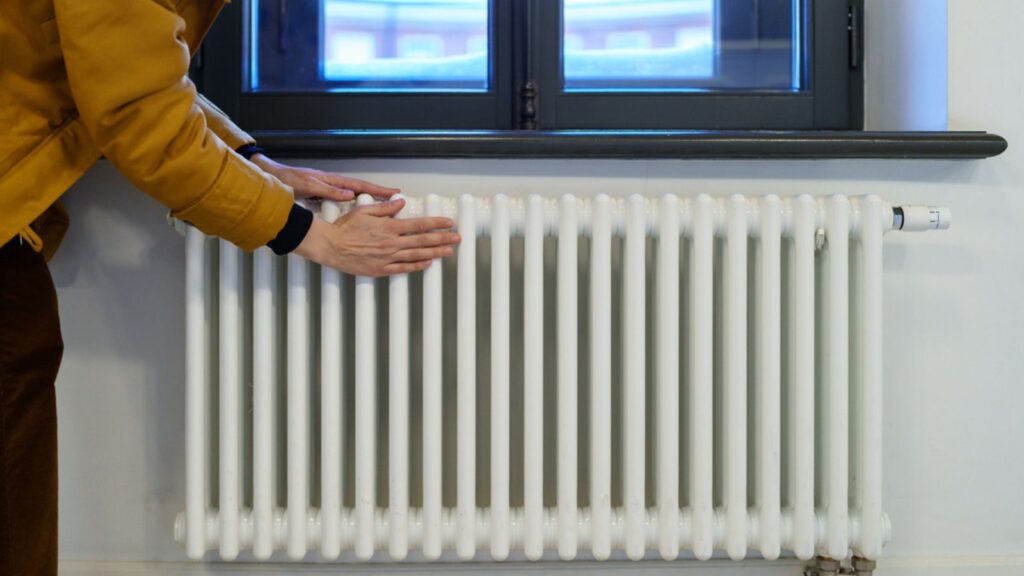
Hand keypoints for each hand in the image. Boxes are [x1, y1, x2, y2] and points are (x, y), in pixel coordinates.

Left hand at [250, 153, 398, 201]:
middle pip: (361, 189)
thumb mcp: (309, 185)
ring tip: (382, 207)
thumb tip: (350, 194)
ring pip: (353, 194)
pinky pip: (343, 199)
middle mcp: (332, 184)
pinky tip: (357, 211)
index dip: (378, 190)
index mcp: (332, 180)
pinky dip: (354, 204)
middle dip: (378, 195)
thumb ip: (329, 190)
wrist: (270, 176)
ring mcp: (327, 189)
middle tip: (395, 200)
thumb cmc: (287, 179)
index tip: (394, 193)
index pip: (360, 185)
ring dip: (368, 200)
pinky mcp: (321, 194)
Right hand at [294, 197, 460, 276]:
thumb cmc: (344, 228)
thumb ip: (385, 207)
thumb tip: (400, 202)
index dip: (436, 223)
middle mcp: (391, 243)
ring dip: (434, 253)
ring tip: (449, 251)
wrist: (329, 246)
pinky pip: (402, 268)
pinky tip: (428, 264)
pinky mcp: (381, 269)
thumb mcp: (364, 211)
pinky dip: (416, 266)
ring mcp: (387, 257)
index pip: (418, 225)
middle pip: (422, 241)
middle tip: (457, 238)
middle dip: (442, 239)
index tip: (448, 223)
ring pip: (416, 255)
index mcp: (388, 227)